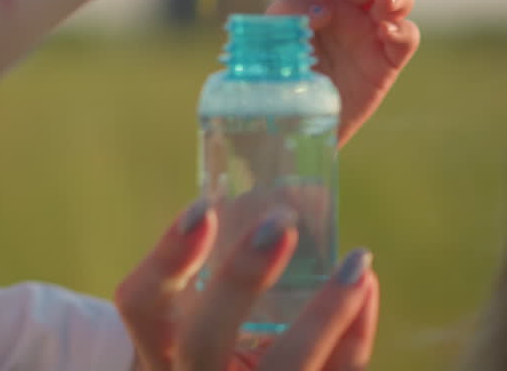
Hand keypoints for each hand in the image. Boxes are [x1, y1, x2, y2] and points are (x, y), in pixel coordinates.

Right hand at [116, 201, 378, 370]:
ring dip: (325, 314)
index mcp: (159, 343)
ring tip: (356, 263)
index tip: (203, 205)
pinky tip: (365, 289)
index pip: (141, 304)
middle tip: (279, 223)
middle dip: (241, 281)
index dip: (167, 259)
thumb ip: (221, 247)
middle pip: (203, 340)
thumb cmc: (215, 332)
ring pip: (285, 368)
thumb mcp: (200, 302)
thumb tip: (272, 158)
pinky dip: (354, 336)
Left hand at [268, 0, 418, 146]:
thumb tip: (321, 11)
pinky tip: (386, 33)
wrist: (294, 121)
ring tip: (383, 1)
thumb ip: (288, 14)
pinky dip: (402, 29)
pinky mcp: (388, 59)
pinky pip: (407, 36)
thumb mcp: (272, 39)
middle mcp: (348, 6)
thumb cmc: (280, 74)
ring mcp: (371, 30)